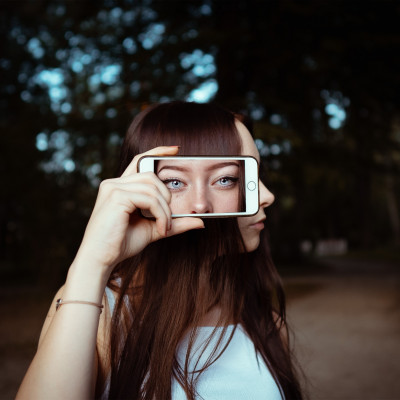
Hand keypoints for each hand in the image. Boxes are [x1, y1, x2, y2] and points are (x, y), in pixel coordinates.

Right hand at [75, 146, 204, 273]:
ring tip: (164, 228)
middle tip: (168, 221)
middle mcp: (114, 183)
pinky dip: (160, 214)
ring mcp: (113, 188)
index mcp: (120, 187)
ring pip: (153, 189)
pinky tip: (160, 228)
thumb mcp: (153, 229)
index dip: (157, 151)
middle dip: (166, 198)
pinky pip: (149, 199)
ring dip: (165, 210)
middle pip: (151, 177)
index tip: (175, 150)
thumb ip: (173, 222)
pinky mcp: (116, 196)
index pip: (139, 161)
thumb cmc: (121, 243)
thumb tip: (200, 221)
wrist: (100, 259)